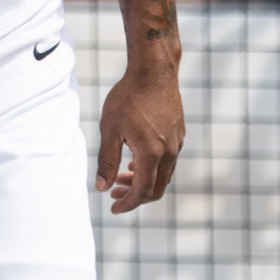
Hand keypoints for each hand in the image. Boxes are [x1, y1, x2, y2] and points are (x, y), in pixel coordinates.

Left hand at [96, 65, 183, 214]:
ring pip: (163, 175)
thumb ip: (106, 161)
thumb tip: (101, 187)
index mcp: (152, 153)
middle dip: (135, 196)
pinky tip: (134, 160)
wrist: (154, 70)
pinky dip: (151, 168)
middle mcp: (169, 151)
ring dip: (142, 181)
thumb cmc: (129, 97)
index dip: (128, 204)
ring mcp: (176, 143)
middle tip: (114, 194)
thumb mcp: (110, 130)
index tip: (113, 208)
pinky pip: (167, 161)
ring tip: (121, 177)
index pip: (142, 191)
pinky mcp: (178, 134)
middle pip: (156, 188)